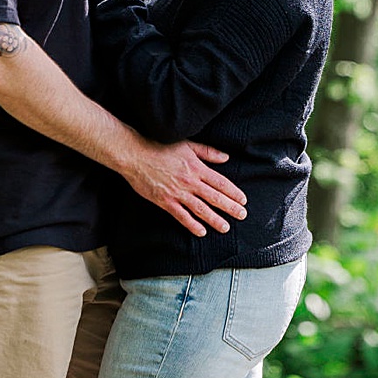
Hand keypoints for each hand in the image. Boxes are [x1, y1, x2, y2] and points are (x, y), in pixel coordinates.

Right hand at [120, 138, 248, 237]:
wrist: (135, 154)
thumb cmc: (160, 147)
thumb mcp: (187, 145)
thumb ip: (208, 152)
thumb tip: (226, 158)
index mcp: (197, 167)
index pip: (221, 183)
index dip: (234, 192)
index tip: (243, 200)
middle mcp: (190, 181)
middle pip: (214, 197)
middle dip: (230, 208)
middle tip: (242, 216)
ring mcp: (177, 193)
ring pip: (201, 209)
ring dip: (215, 219)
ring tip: (225, 227)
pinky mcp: (164, 201)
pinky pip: (181, 216)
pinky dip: (192, 224)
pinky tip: (201, 232)